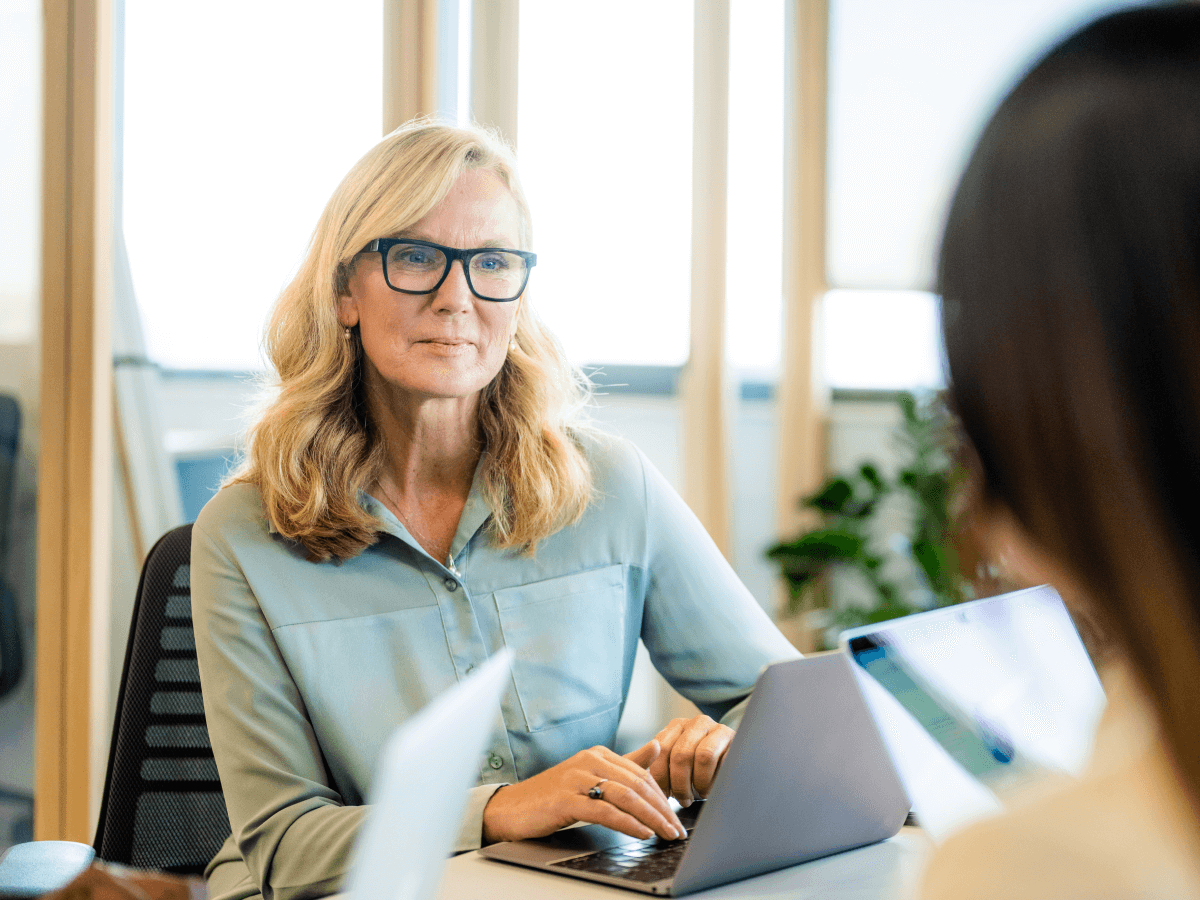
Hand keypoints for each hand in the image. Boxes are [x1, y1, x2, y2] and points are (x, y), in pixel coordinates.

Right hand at [482, 742, 685, 843]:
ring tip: (666, 834)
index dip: (662, 796)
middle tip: (677, 830)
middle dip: (662, 809)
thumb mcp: (591, 776)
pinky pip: (605, 811)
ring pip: (625, 796)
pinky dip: (628, 823)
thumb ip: (625, 763)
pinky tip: (642, 833)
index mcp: (599, 754)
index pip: (641, 774)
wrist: (511, 808)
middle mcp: (590, 760)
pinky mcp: (566, 799)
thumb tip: (657, 746)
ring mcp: (577, 778)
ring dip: (651, 817)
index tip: (675, 817)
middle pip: (637, 784)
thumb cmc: (553, 795)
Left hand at [647, 715, 734, 806]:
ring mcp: (719, 730)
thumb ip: (646, 764)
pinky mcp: (737, 742)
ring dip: (699, 783)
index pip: (661, 749)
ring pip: (703, 756)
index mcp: (676, 726)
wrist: (731, 772)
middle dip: (680, 784)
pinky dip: (716, 781)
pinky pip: (725, 760)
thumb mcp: (668, 765)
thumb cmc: (693, 772)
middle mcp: (697, 723)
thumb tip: (630, 766)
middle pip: (681, 754)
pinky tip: (713, 789)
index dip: (660, 777)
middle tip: (683, 800)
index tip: (663, 796)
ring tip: (699, 794)